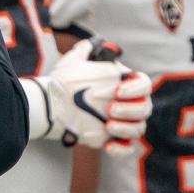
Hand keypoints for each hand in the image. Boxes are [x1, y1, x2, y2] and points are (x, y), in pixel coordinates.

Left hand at [36, 38, 151, 154]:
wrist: (48, 105)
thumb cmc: (63, 83)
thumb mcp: (72, 63)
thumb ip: (83, 52)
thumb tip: (90, 44)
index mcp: (123, 83)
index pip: (143, 84)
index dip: (136, 88)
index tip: (118, 91)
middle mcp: (127, 103)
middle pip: (145, 108)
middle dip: (130, 109)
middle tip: (110, 110)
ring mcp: (121, 122)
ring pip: (139, 128)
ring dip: (127, 127)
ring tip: (108, 126)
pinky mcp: (112, 139)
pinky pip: (126, 147)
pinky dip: (121, 148)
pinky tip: (108, 146)